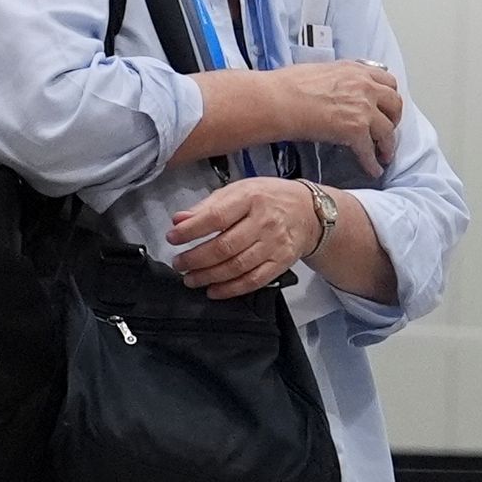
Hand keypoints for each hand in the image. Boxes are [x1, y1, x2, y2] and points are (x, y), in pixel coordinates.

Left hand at [167, 178, 326, 299]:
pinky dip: (231, 289)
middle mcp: (264, 222)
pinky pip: (253, 280)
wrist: (309, 211)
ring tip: (190, 279)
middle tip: (179, 264)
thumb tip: (179, 219)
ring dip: (209, 276)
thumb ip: (207, 206)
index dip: (191, 231)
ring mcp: (274, 244)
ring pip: (237, 266)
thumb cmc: (268, 198)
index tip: (172, 238)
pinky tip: (214, 290)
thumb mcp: (238, 190)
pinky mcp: (281, 263)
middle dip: (196, 259)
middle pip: (225, 246)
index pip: (216, 217)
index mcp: (250, 198)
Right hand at [254, 60, 400, 178]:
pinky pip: (369, 150)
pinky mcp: (356, 130)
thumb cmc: (288, 86)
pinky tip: (373, 169)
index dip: (389, 96)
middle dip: (393, 118)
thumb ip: (340, 78)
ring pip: (388, 129)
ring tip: (384, 154)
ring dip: (387, 144)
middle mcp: (365, 86)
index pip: (387, 81)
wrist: (278, 100)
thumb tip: (340, 87)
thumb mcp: (321, 70)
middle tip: (388, 128)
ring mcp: (363, 109)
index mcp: (356, 70)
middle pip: (395, 104)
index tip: (386, 105)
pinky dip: (372, 162)